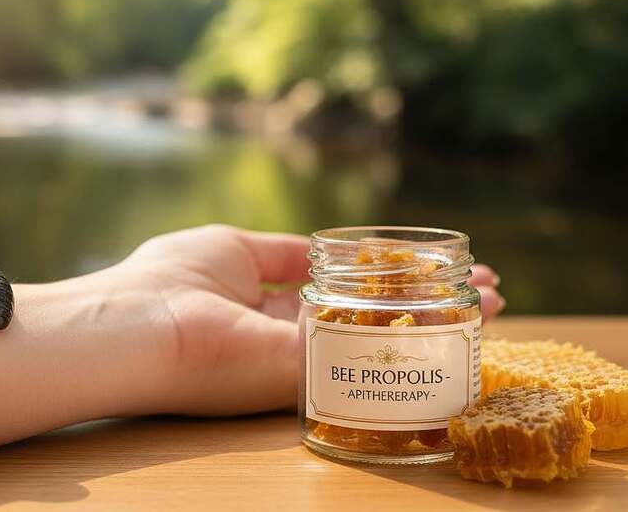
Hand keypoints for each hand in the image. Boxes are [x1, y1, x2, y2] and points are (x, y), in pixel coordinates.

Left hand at [119, 224, 504, 416]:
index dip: (383, 280)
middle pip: (370, 319)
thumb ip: (279, 256)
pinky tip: (463, 317)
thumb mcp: (233, 251)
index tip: (426, 266)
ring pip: (382, 338)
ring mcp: (301, 361)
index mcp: (265, 308)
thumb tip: (318, 249)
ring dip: (437, 317)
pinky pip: (375, 354)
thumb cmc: (170, 281)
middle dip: (425, 302)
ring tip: (489, 300)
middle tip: (481, 290)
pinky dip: (423, 333)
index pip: (338, 295)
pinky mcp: (307, 378)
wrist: (138, 327)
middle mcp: (290, 340)